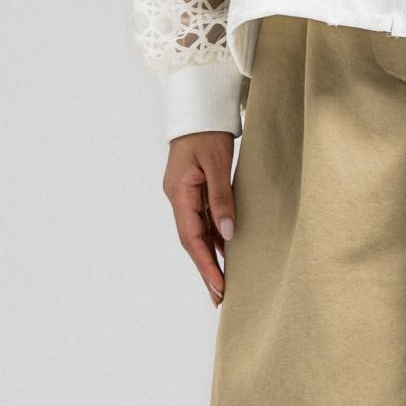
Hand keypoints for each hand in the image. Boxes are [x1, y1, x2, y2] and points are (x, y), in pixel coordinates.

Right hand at [163, 132, 235, 304]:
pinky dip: (214, 239)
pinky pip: (204, 220)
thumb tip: (227, 234)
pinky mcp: (195, 190)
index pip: (191, 237)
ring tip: (224, 283)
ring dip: (210, 258)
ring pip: (198, 233)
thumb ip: (221, 198)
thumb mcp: (216, 164)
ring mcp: (185, 195)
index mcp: (179, 193)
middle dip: (206, 270)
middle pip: (192, 241)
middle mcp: (178, 198)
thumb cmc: (207, 132)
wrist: (199, 107)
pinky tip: (226, 253)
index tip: (219, 287)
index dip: (204, 264)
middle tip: (220, 298)